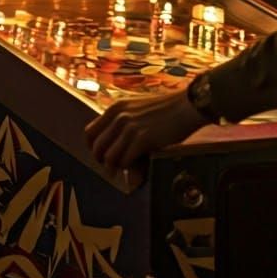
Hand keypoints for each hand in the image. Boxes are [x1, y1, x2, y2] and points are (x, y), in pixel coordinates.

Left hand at [85, 90, 207, 169]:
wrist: (187, 106)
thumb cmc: (167, 108)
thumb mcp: (138, 106)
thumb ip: (123, 119)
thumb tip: (115, 141)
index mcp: (116, 108)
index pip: (90, 132)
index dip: (92, 147)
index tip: (100, 155)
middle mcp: (119, 116)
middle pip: (97, 147)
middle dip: (101, 161)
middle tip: (109, 167)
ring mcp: (130, 128)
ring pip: (109, 157)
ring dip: (114, 167)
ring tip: (121, 171)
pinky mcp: (142, 139)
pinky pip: (125, 161)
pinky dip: (128, 168)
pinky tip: (134, 168)